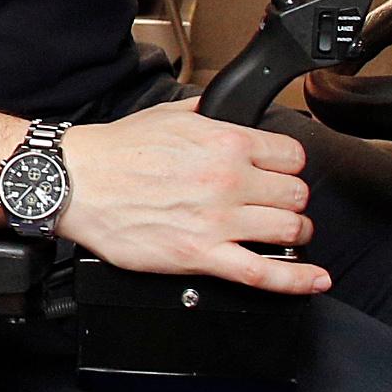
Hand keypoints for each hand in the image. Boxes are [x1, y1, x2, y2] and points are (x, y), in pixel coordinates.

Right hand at [57, 105, 328, 294]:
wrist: (77, 182)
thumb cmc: (116, 152)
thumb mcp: (171, 116)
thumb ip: (208, 114)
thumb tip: (225, 111)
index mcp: (226, 143)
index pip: (292, 155)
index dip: (291, 167)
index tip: (284, 174)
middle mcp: (229, 180)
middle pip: (297, 194)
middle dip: (293, 200)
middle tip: (280, 205)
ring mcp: (218, 221)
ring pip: (290, 230)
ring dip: (295, 233)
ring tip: (286, 234)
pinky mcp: (201, 256)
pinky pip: (264, 274)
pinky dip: (297, 280)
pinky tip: (314, 280)